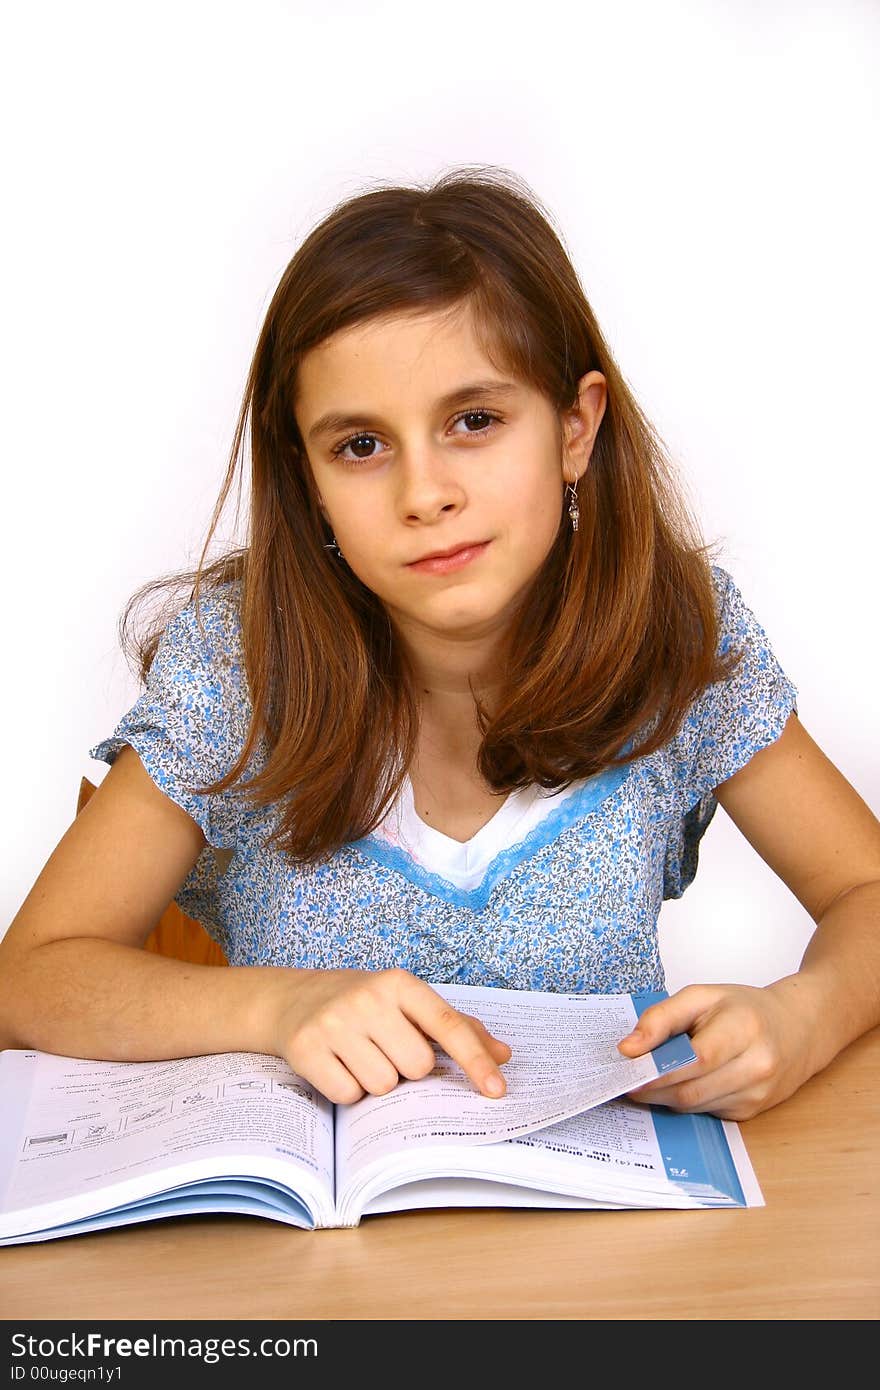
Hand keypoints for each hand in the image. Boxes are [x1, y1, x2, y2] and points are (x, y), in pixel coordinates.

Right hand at [267, 966, 511, 1104]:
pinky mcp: (306, 1047)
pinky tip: (337, 1065)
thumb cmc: (362, 1006)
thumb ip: (457, 1028)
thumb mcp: (407, 1004)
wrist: (290, 999)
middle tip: (384, 1049)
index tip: (497, 1090)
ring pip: (384, 1085)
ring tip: (358, 1055)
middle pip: (418, 1066)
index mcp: (400, 983)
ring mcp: (335, 1022)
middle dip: (406, 1069)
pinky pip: (348, 1095)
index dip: (475, 1060)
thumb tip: (503, 1055)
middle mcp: (368, 998)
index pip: (448, 1025)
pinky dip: (347, 1090)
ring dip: (376, 1081)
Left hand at [616, 978, 820, 1120]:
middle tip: (628, 1080)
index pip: (695, 1059)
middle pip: (692, 1090)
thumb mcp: (702, 996)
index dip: (658, 1070)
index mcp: (744, 1028)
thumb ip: (661, 1018)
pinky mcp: (753, 1111)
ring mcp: (758, 1094)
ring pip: (695, 1107)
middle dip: (653, 1089)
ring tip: (649, 1081)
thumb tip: (628, 1049)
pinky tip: (682, 1084)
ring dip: (666, 1097)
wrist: (799, 1029)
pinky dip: (687, 1101)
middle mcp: (757, 1065)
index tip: (627, 1070)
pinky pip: (707, 1112)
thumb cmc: (746, 1009)